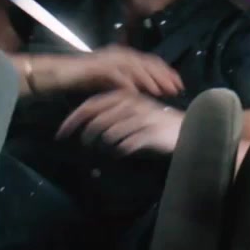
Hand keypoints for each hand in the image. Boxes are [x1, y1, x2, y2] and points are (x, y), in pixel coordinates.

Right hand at [46, 45, 183, 97]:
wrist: (58, 73)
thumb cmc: (84, 77)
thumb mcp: (112, 81)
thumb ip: (128, 82)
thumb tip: (146, 90)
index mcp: (123, 55)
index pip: (151, 61)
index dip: (167, 72)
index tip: (179, 84)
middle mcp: (118, 53)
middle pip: (147, 63)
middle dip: (164, 76)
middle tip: (177, 89)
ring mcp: (108, 58)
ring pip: (135, 67)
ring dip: (149, 80)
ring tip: (161, 92)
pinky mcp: (96, 67)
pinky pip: (116, 75)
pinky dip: (127, 83)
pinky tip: (137, 94)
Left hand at [57, 89, 182, 155]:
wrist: (187, 129)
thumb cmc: (158, 122)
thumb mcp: (136, 112)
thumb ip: (115, 114)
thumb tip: (91, 123)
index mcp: (125, 97)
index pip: (92, 105)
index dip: (74, 118)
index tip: (62, 131)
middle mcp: (131, 106)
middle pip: (97, 118)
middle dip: (81, 130)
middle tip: (75, 142)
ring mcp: (140, 120)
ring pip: (110, 132)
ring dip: (101, 142)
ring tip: (98, 148)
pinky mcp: (149, 134)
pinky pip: (126, 144)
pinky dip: (120, 150)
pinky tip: (120, 152)